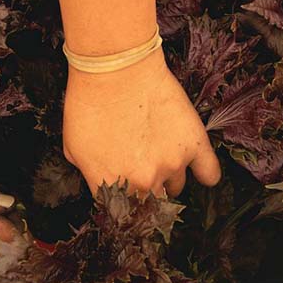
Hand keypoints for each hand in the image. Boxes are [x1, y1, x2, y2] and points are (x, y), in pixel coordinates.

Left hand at [62, 48, 221, 197]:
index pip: (120, 213)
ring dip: (169, 179)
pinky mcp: (193, 145)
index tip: (125, 197)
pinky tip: (200, 171)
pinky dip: (206, 175)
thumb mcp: (72, 147)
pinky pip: (209, 174)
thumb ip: (91, 174)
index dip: (122, 204)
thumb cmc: (88, 102)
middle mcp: (142, 182)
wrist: (116, 68)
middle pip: (150, 206)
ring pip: (176, 188)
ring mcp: (171, 165)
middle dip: (145, 194)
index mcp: (110, 185)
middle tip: (141, 175)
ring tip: (161, 157)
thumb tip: (104, 181)